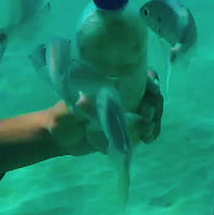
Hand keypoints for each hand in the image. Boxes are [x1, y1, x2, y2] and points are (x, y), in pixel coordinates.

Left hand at [47, 68, 162, 155]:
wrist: (59, 138)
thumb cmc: (62, 116)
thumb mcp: (68, 108)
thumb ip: (80, 104)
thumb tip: (91, 99)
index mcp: (110, 84)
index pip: (136, 75)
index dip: (148, 80)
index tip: (152, 88)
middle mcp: (123, 95)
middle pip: (149, 94)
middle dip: (153, 104)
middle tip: (147, 117)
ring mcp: (126, 112)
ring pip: (151, 112)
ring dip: (154, 121)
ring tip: (148, 134)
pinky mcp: (126, 129)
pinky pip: (145, 128)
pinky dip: (150, 132)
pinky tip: (148, 139)